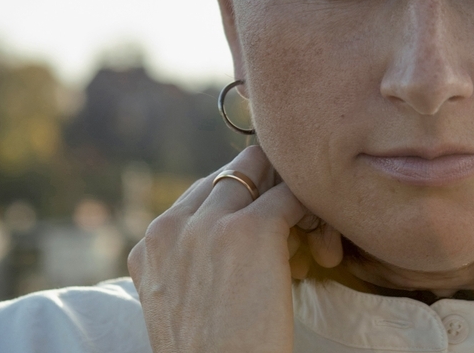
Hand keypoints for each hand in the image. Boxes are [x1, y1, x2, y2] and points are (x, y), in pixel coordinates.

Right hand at [127, 146, 342, 352]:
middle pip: (233, 173)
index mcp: (151, 245)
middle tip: (293, 236)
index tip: (269, 244)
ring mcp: (209, 224)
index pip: (204, 191)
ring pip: (263, 172)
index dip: (244, 208)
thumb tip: (248, 227)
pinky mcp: (251, 229)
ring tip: (309, 250)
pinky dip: (314, 217)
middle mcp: (172, 226)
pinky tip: (322, 254)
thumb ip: (200, 259)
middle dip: (267, 194)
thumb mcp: (188, 301)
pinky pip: (293, 196)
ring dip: (292, 203)